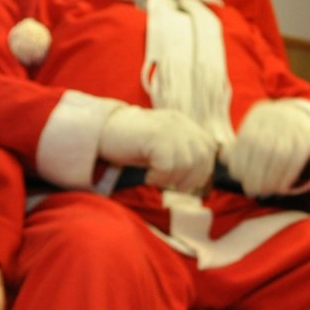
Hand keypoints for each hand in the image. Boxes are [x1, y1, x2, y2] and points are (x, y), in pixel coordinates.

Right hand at [98, 106, 217, 192]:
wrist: (101, 131)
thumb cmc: (131, 145)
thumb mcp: (162, 147)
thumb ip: (181, 155)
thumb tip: (198, 181)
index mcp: (185, 124)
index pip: (208, 148)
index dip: (202, 170)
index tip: (186, 183)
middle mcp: (180, 123)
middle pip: (202, 157)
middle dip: (190, 178)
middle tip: (171, 186)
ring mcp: (169, 128)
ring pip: (187, 163)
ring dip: (171, 178)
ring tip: (155, 179)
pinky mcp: (156, 136)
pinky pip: (168, 165)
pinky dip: (159, 177)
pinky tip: (148, 176)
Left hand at [225, 100, 309, 196]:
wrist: (302, 120)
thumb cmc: (270, 135)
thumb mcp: (253, 134)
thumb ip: (238, 148)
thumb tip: (224, 159)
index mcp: (259, 115)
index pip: (246, 140)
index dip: (240, 161)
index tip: (237, 177)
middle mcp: (277, 117)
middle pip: (263, 148)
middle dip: (254, 174)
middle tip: (251, 191)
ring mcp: (294, 126)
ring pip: (280, 155)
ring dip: (271, 179)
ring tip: (264, 192)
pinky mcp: (307, 137)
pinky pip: (296, 159)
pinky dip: (287, 177)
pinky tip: (281, 188)